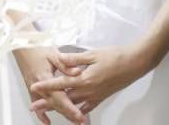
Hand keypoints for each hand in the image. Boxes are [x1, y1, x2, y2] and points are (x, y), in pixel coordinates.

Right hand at [13, 46, 86, 123]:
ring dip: (60, 114)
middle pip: (56, 105)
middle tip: (80, 121)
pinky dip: (42, 114)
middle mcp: (39, 86)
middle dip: (69, 114)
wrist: (21, 45)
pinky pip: (37, 104)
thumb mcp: (54, 53)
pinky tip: (47, 121)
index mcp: (45, 77)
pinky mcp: (32, 88)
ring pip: (49, 106)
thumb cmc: (37, 47)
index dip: (70, 108)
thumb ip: (66, 65)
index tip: (79, 115)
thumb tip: (78, 72)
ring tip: (72, 121)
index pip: (60, 97)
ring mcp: (34, 89)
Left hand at [29, 44, 150, 117]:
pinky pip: (87, 108)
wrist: (134, 63)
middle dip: (48, 102)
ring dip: (60, 108)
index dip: (46, 86)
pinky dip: (79, 112)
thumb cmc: (115, 56)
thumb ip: (75, 59)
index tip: (34, 88)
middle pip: (64, 98)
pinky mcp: (102, 97)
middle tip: (34, 106)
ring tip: (48, 111)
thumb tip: (60, 58)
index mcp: (85, 78)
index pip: (61, 84)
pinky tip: (74, 114)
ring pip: (74, 105)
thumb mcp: (93, 54)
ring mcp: (95, 96)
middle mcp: (88, 90)